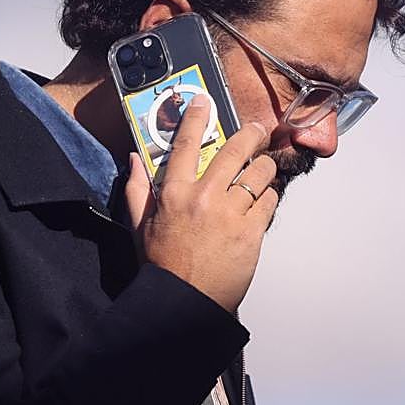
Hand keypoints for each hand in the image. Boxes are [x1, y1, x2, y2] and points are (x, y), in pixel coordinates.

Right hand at [124, 93, 278, 313]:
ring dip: (264, 168)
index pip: (187, 143)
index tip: (204, 100)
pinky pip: (270, 201)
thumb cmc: (162, 267)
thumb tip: (134, 158)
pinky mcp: (252, 232)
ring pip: (260, 173)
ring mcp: (231, 214)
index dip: (196, 117)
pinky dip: (269, 197)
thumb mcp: (140, 227)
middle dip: (251, 134)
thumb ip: (137, 190)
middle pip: (236, 150)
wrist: (185, 304)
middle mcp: (204, 198)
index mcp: (174, 194)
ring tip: (262, 171)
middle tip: (257, 131)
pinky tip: (261, 202)